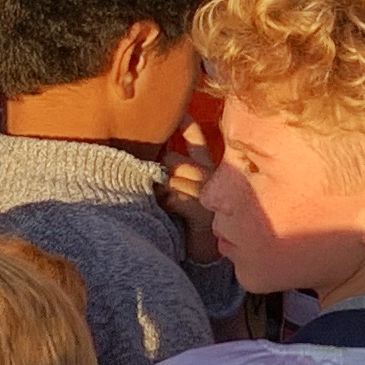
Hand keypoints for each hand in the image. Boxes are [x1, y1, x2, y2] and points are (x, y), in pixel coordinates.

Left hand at [161, 129, 219, 263]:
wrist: (204, 251)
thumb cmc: (188, 218)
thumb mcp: (182, 188)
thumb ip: (173, 170)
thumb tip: (153, 153)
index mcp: (208, 166)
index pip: (196, 138)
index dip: (185, 123)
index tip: (176, 112)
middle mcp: (211, 176)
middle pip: (175, 159)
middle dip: (162, 169)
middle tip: (159, 182)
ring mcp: (208, 193)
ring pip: (172, 177)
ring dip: (161, 188)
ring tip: (162, 199)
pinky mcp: (202, 212)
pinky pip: (175, 197)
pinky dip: (167, 203)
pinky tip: (170, 209)